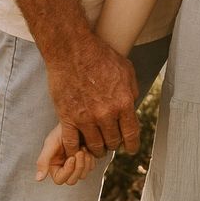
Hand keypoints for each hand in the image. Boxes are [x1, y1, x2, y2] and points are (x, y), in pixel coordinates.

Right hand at [35, 122, 94, 185]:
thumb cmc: (61, 130)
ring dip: (85, 162)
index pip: (60, 179)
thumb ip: (43, 161)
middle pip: (72, 180)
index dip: (67, 171)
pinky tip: (88, 147)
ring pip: (83, 175)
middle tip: (81, 151)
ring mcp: (76, 166)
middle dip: (78, 166)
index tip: (72, 157)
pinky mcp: (86, 161)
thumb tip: (38, 178)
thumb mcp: (50, 144)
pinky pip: (90, 167)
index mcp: (54, 166)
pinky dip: (91, 159)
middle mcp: (65, 168)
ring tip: (84, 147)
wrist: (76, 121)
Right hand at [44, 34, 139, 162]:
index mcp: (124, 103)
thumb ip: (132, 92)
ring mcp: (86, 118)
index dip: (132, 145)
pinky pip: (72, 143)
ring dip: (97, 149)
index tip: (130, 149)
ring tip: (97, 146)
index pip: (131, 134)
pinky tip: (78, 151)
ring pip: (95, 146)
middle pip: (113, 142)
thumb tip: (132, 108)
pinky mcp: (67, 118)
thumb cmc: (99, 56)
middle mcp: (106, 114)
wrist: (72, 49)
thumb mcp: (126, 71)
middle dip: (114, 143)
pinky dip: (75, 151)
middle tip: (111, 142)